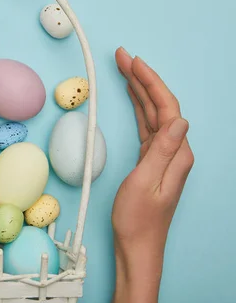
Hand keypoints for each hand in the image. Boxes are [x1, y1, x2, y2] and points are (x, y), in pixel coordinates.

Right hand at [111, 47, 193, 302]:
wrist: (137, 246)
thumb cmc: (138, 219)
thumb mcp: (146, 183)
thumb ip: (161, 150)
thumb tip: (178, 118)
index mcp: (177, 153)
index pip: (166, 107)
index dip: (150, 82)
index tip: (132, 62)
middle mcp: (175, 150)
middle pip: (161, 105)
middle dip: (142, 78)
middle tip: (122, 56)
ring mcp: (164, 155)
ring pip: (153, 113)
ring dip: (139, 89)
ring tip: (124, 68)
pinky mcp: (152, 159)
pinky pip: (146, 124)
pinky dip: (138, 107)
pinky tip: (131, 97)